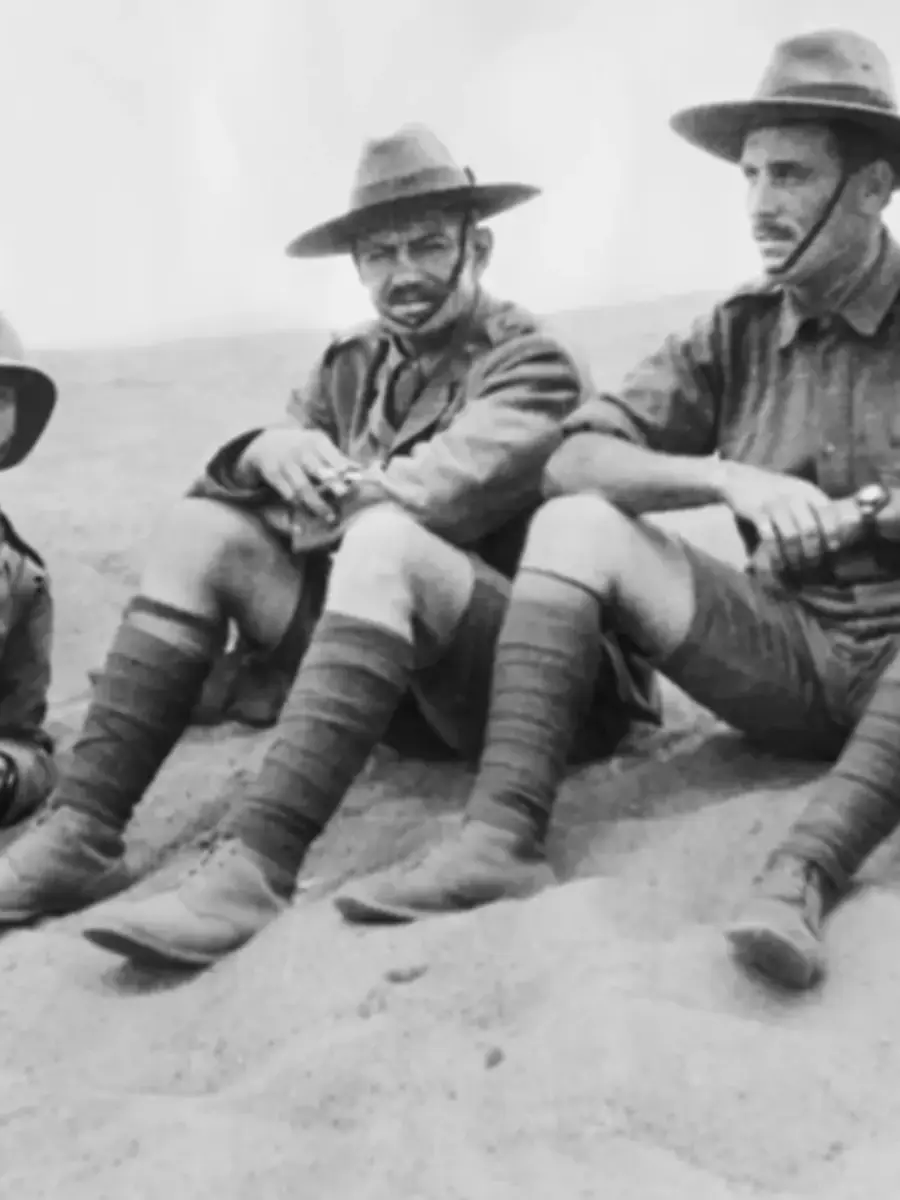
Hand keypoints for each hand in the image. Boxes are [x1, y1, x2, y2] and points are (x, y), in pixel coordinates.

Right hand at [240, 428, 358, 519]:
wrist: (266, 444)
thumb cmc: (302, 447)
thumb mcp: (319, 445)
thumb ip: (338, 458)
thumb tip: (361, 471)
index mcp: (317, 441)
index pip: (333, 457)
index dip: (344, 471)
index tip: (354, 484)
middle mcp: (301, 451)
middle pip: (318, 471)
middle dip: (332, 485)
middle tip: (344, 497)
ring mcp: (286, 463)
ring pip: (303, 487)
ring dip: (317, 504)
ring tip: (330, 517)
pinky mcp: (273, 475)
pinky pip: (288, 495)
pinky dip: (299, 507)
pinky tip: (309, 516)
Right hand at [714, 460, 860, 575]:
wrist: (738, 478)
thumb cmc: (773, 490)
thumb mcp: (797, 490)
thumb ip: (814, 506)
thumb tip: (837, 530)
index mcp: (808, 491)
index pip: (829, 512)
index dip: (834, 533)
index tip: (833, 549)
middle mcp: (794, 496)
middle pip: (811, 529)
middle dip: (813, 551)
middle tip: (812, 565)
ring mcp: (774, 504)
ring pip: (791, 536)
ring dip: (795, 556)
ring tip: (795, 567)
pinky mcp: (756, 512)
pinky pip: (769, 537)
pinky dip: (775, 553)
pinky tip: (777, 563)